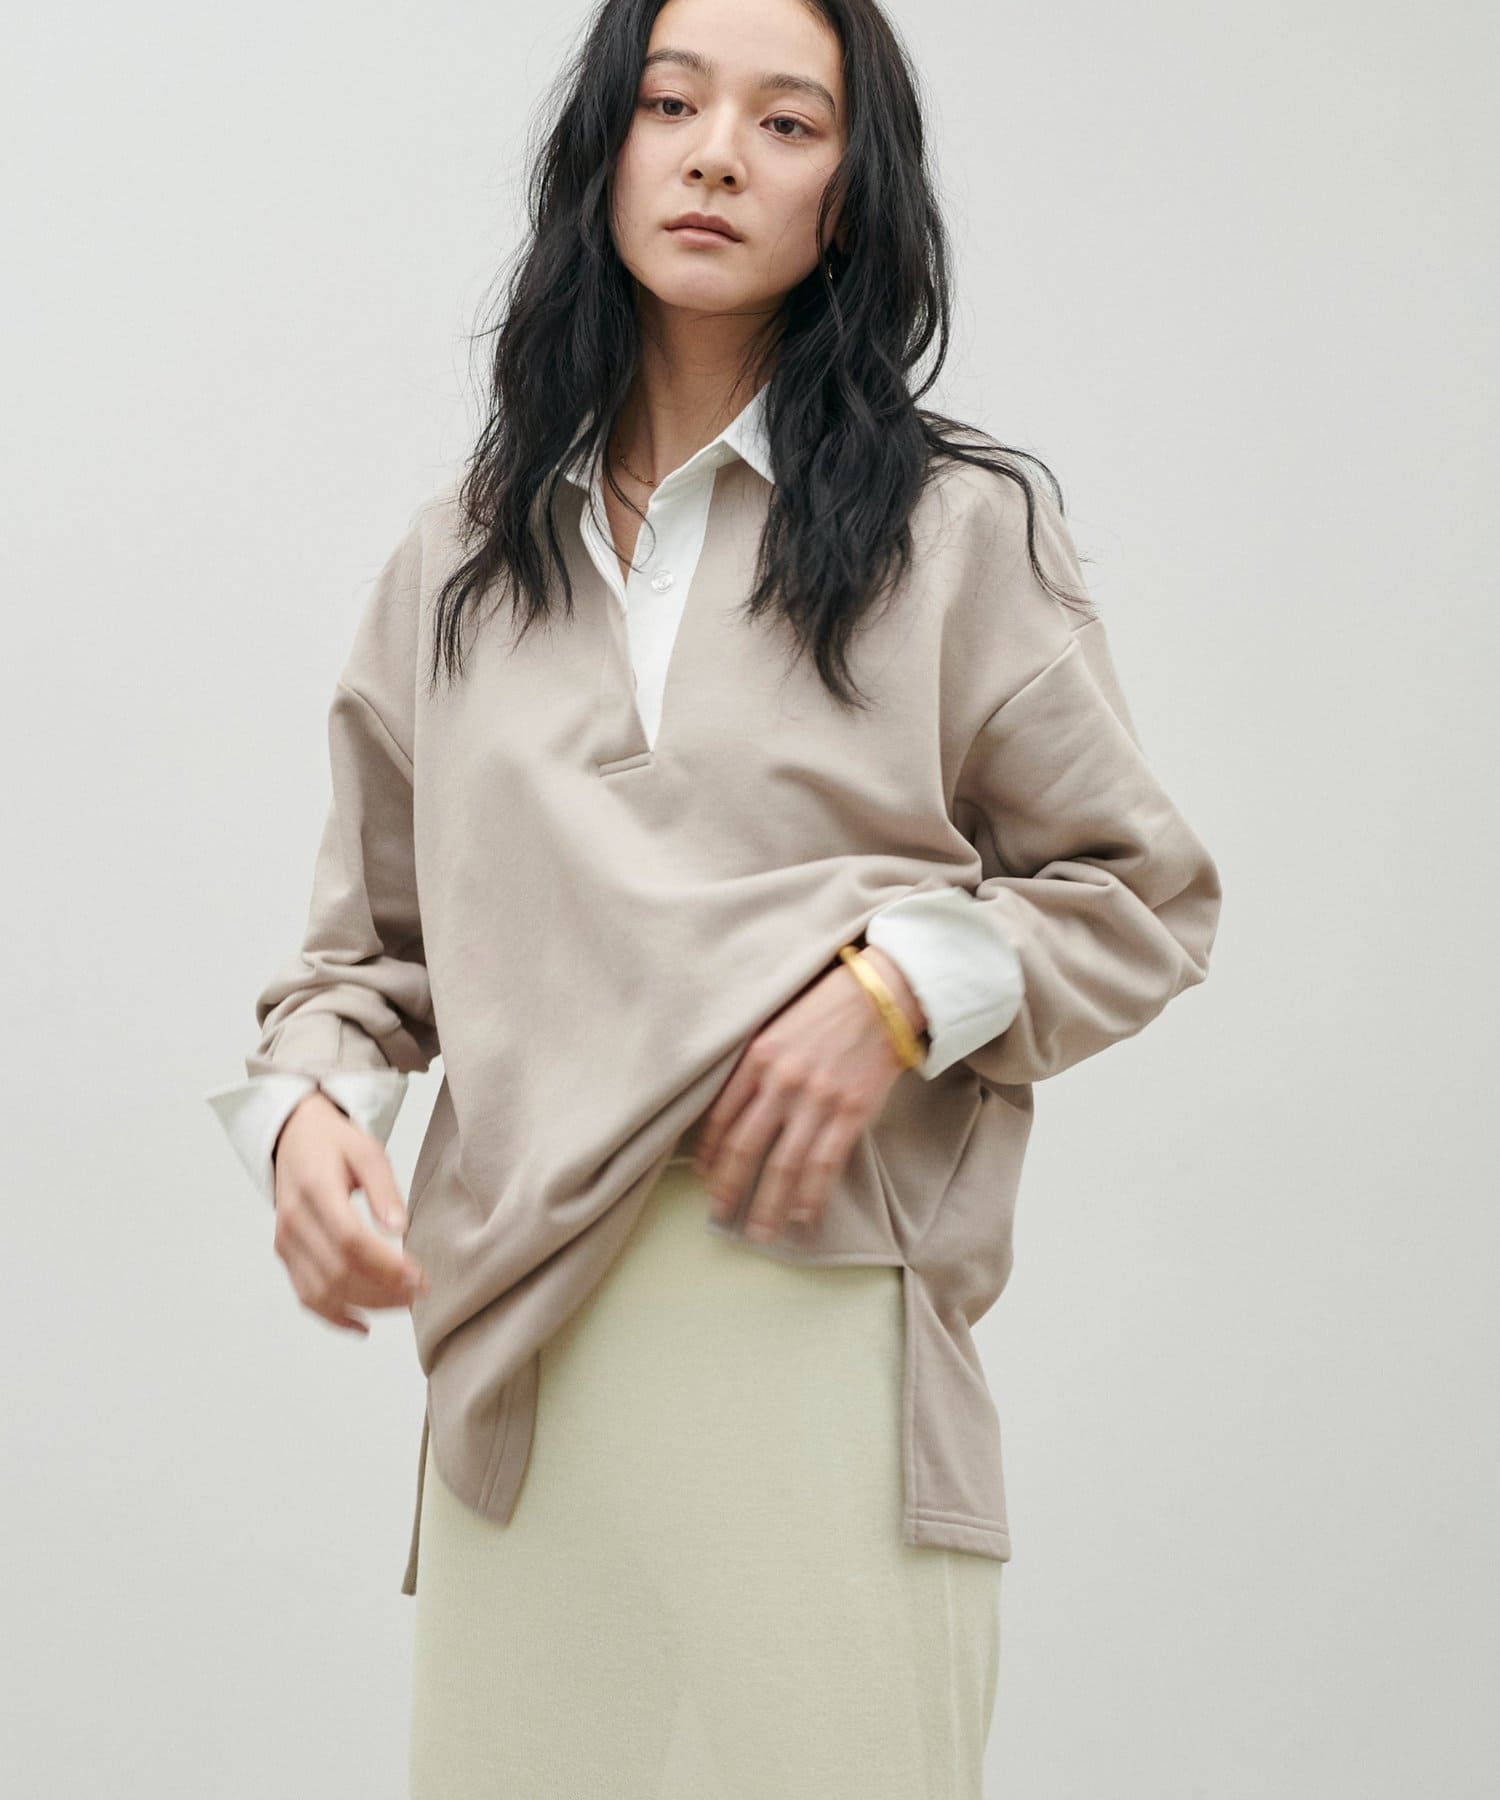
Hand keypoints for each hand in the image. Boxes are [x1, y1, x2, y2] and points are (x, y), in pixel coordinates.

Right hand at [270, 1090, 430, 1334]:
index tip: (420, 1275)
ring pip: (322, 1291)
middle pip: (337, 1272)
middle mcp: (294, 1220)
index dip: (386, 1265)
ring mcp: (286, 1241)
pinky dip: (334, 1316)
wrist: (294, 1139)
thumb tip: (400, 1229)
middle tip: (420, 1291)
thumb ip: (384, 1189)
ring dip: (365, 1305)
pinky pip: (306, 1295)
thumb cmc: (336, 1144)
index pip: (350, 1240)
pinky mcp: (285, 1255)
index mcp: (315, 1189)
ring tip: (403, 1302)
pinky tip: (363, 1325)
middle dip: (383, 1289)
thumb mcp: (367, 1151)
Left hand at [692, 946, 926, 1243]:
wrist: (882, 994)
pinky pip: (825, 1164)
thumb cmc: (828, 1004)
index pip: (722, 1116)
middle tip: (719, 1215)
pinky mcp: (851, 1112)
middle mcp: (781, 1082)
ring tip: (760, 1233)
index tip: (705, 1175)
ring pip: (783, 1165)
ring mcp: (817, 1100)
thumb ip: (755, 1062)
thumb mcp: (777, 1024)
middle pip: (745, 1147)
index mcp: (757, 1058)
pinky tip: (803, 1216)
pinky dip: (812, 1195)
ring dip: (769, 1204)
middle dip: (730, 1187)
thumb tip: (736, 1104)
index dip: (711, 1152)